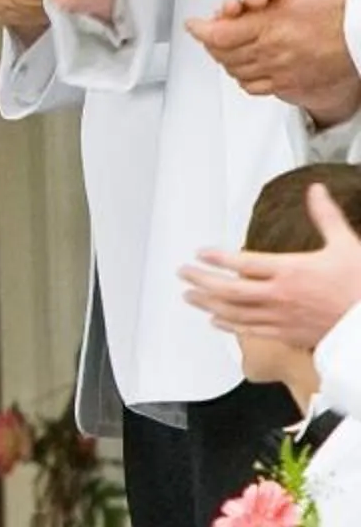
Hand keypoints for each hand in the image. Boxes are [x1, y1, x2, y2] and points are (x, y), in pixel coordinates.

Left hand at [183, 178, 360, 345]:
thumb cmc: (359, 286)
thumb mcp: (345, 244)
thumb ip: (325, 217)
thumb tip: (315, 191)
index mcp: (291, 271)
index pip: (244, 263)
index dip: (218, 257)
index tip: (201, 253)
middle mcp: (279, 296)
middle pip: (229, 290)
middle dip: (202, 281)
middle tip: (184, 273)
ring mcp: (280, 318)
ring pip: (234, 312)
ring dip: (208, 304)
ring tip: (190, 297)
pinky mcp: (285, 335)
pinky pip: (250, 331)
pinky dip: (229, 326)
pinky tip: (216, 321)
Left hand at [187, 0, 360, 122]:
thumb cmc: (344, 6)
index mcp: (271, 24)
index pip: (220, 34)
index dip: (201, 30)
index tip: (194, 23)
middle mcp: (272, 52)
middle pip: (223, 54)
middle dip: (211, 42)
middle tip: (210, 32)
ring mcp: (281, 72)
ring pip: (237, 71)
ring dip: (226, 58)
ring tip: (226, 46)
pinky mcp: (290, 86)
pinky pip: (256, 87)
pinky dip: (244, 77)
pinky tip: (246, 65)